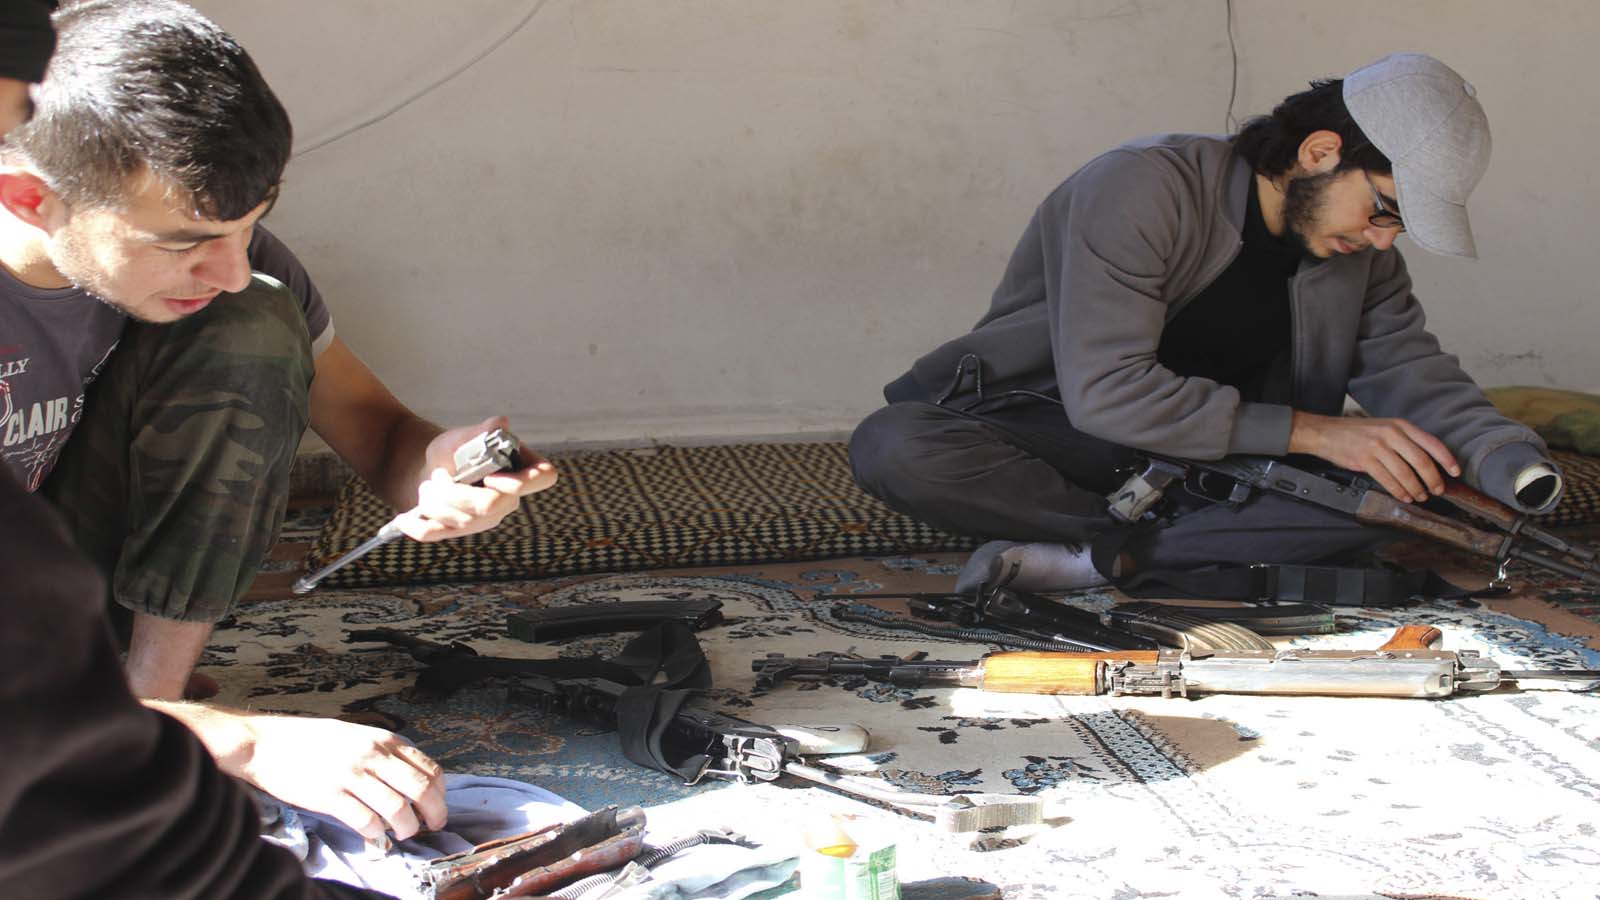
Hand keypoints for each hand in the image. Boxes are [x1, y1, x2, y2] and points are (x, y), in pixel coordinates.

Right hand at [236, 714, 447, 841]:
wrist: (266, 744)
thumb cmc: (311, 741)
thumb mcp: (357, 735)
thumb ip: (384, 754)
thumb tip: (410, 780)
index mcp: (383, 740)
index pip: (429, 768)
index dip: (440, 793)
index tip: (436, 806)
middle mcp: (373, 755)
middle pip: (422, 790)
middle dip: (434, 814)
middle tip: (431, 826)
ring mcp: (352, 775)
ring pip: (398, 809)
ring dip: (406, 828)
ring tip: (402, 833)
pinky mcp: (330, 796)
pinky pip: (367, 821)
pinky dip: (377, 834)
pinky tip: (374, 836)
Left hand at [397, 416, 558, 541]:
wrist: (430, 468)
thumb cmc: (454, 450)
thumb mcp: (466, 436)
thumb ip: (484, 432)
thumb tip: (500, 423)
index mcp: (520, 470)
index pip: (542, 478)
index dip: (521, 482)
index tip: (490, 476)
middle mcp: (508, 500)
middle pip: (491, 505)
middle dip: (457, 491)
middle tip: (438, 477)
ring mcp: (485, 520)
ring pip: (463, 520)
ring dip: (435, 501)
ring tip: (426, 485)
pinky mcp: (460, 532)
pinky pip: (439, 535)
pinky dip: (418, 527)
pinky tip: (404, 520)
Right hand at [1288, 411, 1459, 502]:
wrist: (1325, 433)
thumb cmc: (1356, 433)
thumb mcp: (1384, 428)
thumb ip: (1404, 440)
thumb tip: (1427, 461)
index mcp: (1400, 425)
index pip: (1431, 443)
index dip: (1446, 459)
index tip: (1455, 472)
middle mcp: (1391, 434)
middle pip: (1421, 461)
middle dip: (1433, 479)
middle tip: (1438, 490)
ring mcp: (1377, 446)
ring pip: (1405, 473)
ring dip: (1416, 488)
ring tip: (1420, 496)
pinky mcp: (1364, 459)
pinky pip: (1387, 480)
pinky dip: (1398, 491)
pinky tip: (1403, 496)